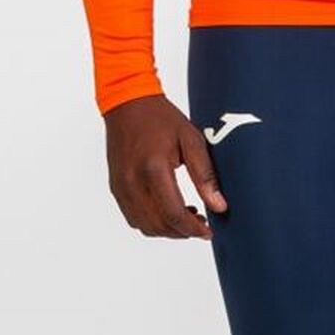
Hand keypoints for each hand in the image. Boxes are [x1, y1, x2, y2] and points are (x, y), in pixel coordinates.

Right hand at [103, 94, 226, 238]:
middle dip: (184, 231)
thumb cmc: (160, 118)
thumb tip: (219, 206)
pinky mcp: (116, 188)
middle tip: (201, 224)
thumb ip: (205, 176)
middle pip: (161, 226)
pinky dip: (153, 223)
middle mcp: (132, 182)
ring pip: (146, 227)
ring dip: (168, 230)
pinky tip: (167, 210)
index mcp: (153, 169)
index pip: (174, 215)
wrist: (127, 103)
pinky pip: (134, 218)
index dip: (194, 229)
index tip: (208, 231)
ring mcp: (121, 187)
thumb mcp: (191, 140)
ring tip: (186, 216)